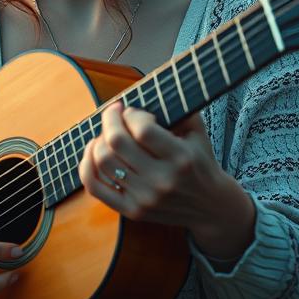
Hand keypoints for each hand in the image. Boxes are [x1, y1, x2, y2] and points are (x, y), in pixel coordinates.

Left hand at [77, 101, 249, 243]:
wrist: (212, 208)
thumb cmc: (201, 163)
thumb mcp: (198, 132)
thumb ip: (179, 108)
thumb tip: (149, 87)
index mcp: (181, 158)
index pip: (142, 129)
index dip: (131, 114)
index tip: (133, 111)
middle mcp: (162, 181)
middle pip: (116, 142)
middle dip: (109, 119)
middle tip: (113, 112)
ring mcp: (145, 198)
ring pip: (102, 161)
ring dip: (99, 139)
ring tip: (107, 132)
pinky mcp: (132, 211)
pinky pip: (94, 187)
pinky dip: (86, 164)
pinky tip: (94, 150)